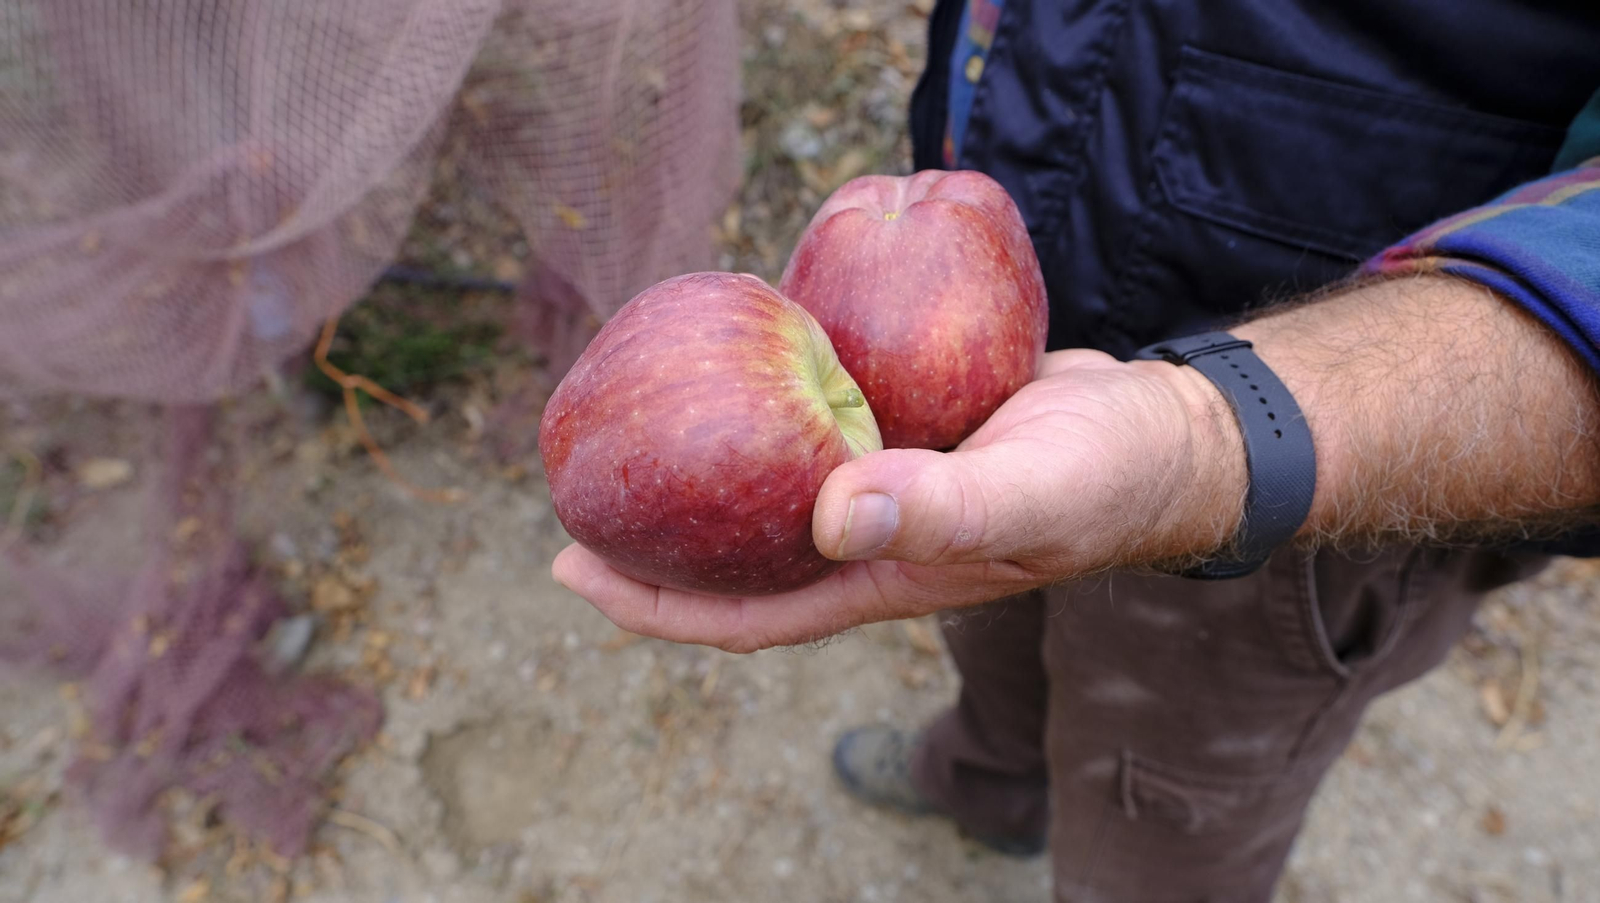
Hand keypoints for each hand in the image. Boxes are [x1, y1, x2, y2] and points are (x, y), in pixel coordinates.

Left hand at [551, 349, 1245, 651]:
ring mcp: (882, 479)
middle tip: (574, 483)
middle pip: (737, 546)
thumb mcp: (1030, 493)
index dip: (657, 604)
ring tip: (634, 411)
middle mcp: (867, 535)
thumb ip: (943, 506)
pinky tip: (739, 346)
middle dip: (655, 532)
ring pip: (769, 475)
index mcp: (879, 575)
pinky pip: (814, 412)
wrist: (1163, 430)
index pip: (746, 610)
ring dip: (705, 456)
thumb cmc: (1104, 476)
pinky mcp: (901, 422)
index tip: (572, 568)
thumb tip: (831, 514)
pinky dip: (771, 390)